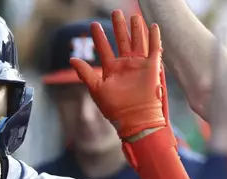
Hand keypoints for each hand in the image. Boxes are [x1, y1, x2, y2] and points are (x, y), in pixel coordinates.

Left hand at [70, 10, 165, 139]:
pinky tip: (152, 26)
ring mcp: (139, 65)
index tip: (93, 25)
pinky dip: (154, 37)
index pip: (104, 49)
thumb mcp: (96, 89)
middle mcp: (125, 65)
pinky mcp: (152, 67)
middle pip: (121, 41)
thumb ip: (85, 73)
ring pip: (137, 41)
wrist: (135, 119)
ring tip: (132, 15)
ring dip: (135, 28)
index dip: (99, 37)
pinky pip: (154, 49)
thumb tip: (72, 59)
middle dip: (118, 26)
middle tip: (115, 12)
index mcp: (112, 70)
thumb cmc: (114, 108)